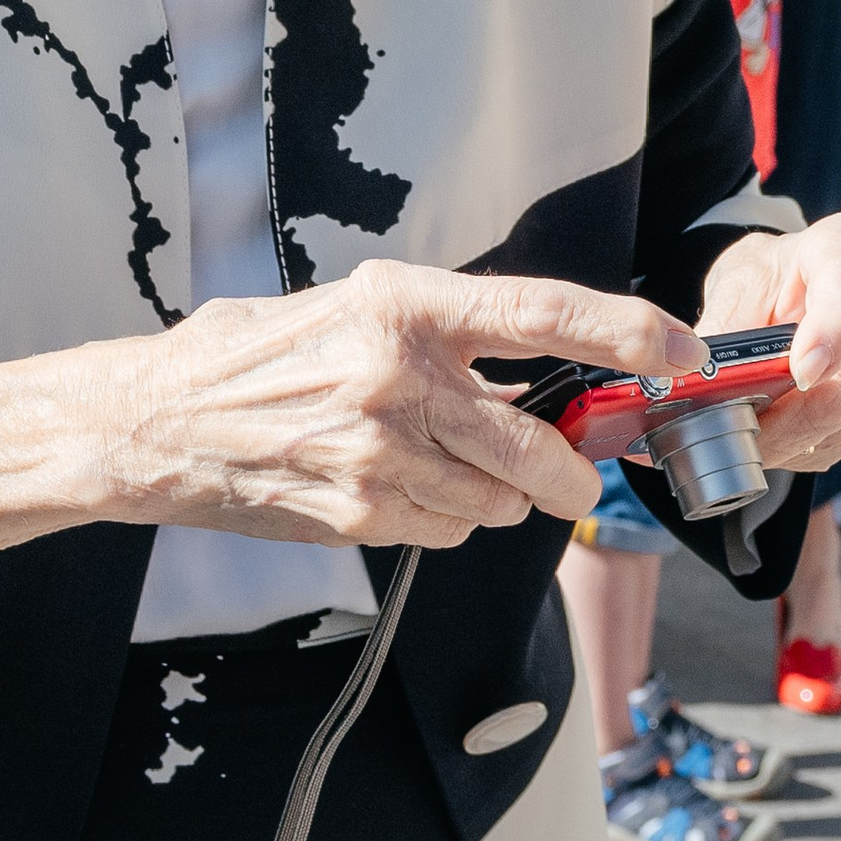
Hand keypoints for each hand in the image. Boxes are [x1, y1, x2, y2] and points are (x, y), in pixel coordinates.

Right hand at [0, 263, 710, 599]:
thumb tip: (545, 379)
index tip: (682, 352)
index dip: (625, 335)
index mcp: (403, 305)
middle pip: (537, 448)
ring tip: (429, 466)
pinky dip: (437, 523)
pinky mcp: (356, 514)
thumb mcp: (352, 314)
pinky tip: (387, 492)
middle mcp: (396, 374)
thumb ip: (446, 343)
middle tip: (572, 474)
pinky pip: (444, 534)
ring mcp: (376, 452)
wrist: (158, 423)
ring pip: (496, 502)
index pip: (542, 313)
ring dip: (489, 498)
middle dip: (568, 473)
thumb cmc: (259, 358)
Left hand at [694, 215, 840, 472]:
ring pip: (834, 427)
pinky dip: (787, 447)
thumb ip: (728, 324)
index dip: (830, 335)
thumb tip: (707, 381)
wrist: (791, 293)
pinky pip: (829, 445)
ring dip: (775, 439)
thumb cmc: (769, 278)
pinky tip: (761, 426)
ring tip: (728, 423)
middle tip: (719, 428)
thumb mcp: (739, 279)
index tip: (801, 372)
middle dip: (776, 421)